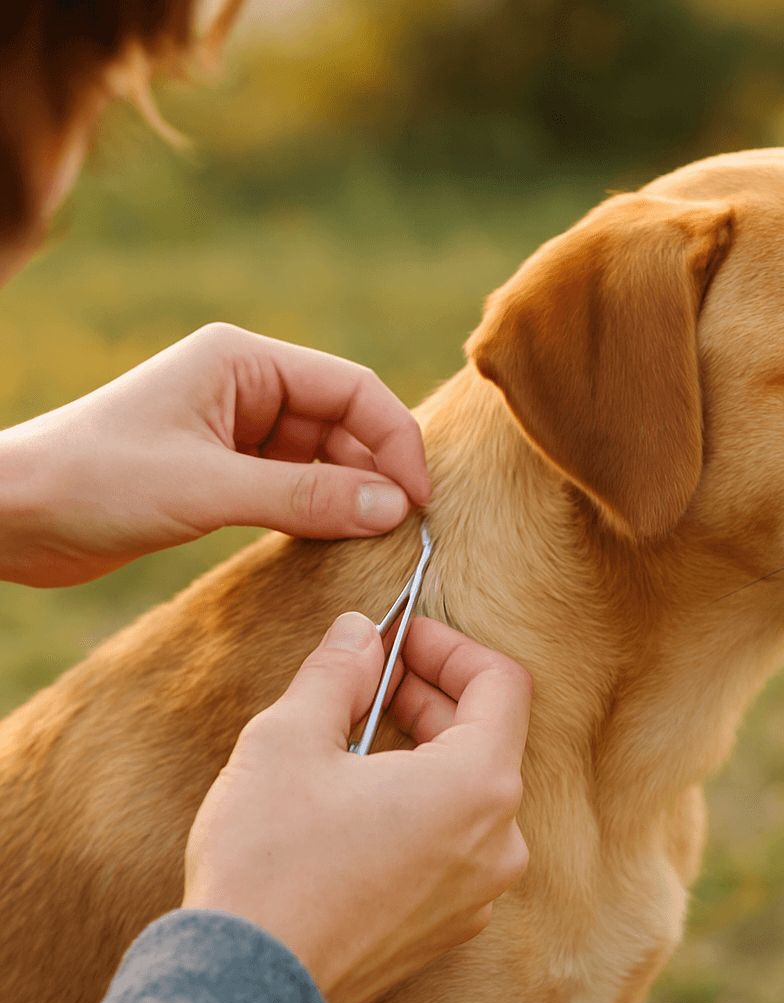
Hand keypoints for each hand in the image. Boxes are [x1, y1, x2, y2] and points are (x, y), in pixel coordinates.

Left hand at [0, 323, 430, 585]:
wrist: (10, 515)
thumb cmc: (93, 480)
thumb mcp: (207, 489)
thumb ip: (305, 497)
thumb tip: (393, 506)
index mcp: (243, 360)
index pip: (351, 388)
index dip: (395, 438)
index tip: (418, 497)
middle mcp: (246, 386)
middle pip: (343, 421)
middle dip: (375, 469)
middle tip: (401, 526)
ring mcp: (236, 428)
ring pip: (322, 456)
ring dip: (349, 493)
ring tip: (372, 536)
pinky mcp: (223, 469)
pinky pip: (292, 484)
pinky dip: (316, 509)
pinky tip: (332, 537)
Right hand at [182, 612, 531, 1002]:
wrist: (241, 990)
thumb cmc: (266, 864)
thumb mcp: (289, 739)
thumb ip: (339, 670)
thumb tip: (361, 631)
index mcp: (475, 787)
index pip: (501, 683)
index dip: (450, 645)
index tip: (400, 636)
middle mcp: (497, 841)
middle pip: (486, 732)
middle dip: (430, 690)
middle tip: (372, 673)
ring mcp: (477, 888)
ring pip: (469, 785)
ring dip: (422, 743)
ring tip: (356, 730)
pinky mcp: (448, 920)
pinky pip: (454, 834)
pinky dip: (420, 797)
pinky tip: (360, 794)